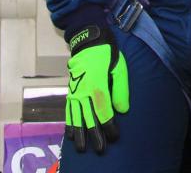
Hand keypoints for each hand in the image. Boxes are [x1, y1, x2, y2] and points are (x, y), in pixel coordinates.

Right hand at [65, 24, 129, 153]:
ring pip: (76, 116)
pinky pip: (68, 110)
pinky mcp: (70, 91)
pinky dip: (69, 123)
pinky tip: (70, 134)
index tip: (114, 137)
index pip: (103, 111)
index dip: (109, 126)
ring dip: (79, 133)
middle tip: (100, 149)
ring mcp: (74, 91)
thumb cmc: (106, 54)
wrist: (87, 41)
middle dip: (95, 135)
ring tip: (81, 147)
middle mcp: (83, 90)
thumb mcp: (119, 67)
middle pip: (89, 117)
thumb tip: (122, 110)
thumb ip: (121, 89)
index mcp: (97, 84)